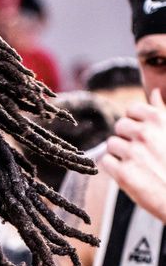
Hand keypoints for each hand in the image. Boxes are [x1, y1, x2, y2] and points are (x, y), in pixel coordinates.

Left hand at [100, 88, 165, 220]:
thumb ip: (162, 111)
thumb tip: (155, 92)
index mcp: (158, 119)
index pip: (131, 109)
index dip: (134, 122)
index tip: (143, 134)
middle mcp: (145, 134)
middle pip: (119, 126)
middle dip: (126, 137)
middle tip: (139, 151)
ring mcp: (133, 153)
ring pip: (111, 144)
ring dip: (119, 153)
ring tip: (135, 163)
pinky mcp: (123, 173)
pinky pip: (105, 161)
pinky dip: (113, 167)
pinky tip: (128, 172)